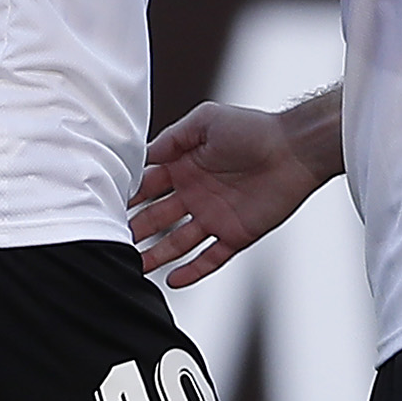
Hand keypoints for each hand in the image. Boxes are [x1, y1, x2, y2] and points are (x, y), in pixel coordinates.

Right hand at [131, 103, 330, 285]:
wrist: (295, 150)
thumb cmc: (253, 129)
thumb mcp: (206, 121)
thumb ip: (173, 138)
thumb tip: (144, 155)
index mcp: (185, 167)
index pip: (149, 186)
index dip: (129, 196)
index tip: (105, 206)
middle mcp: (196, 193)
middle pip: (157, 217)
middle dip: (135, 229)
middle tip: (112, 240)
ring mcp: (215, 216)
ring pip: (178, 242)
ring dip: (156, 254)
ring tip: (134, 266)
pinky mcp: (235, 234)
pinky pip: (210, 258)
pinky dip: (192, 271)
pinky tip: (172, 279)